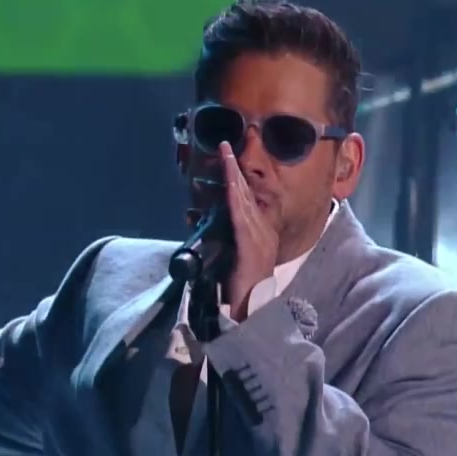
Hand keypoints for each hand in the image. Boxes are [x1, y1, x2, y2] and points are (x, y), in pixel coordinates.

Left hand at [220, 141, 278, 319]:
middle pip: (246, 193)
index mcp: (260, 233)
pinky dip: (235, 200)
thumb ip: (218, 236)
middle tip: (224, 145)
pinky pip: (241, 218)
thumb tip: (193, 217)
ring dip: (233, 176)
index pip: (247, 198)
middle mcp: (263, 231)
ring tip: (225, 155)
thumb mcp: (229, 255)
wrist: (250, 310)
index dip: (237, 176)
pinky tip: (230, 186)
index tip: (228, 155)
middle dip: (234, 168)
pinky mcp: (251, 248)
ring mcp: (259, 238)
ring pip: (244, 200)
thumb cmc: (238, 288)